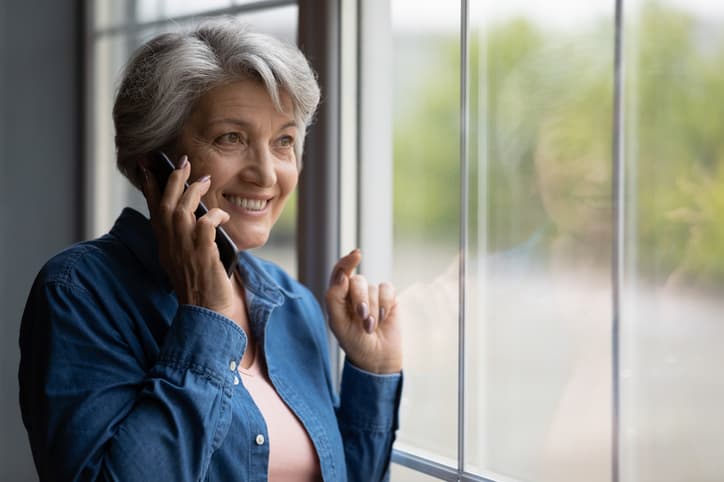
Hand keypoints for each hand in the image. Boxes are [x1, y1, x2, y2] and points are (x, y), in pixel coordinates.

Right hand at [141, 155, 235, 318]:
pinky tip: (221, 215)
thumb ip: (184, 239)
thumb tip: (196, 217)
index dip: (150, 188)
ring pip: (182, 210)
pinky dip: (214, 215)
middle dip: (173, 180)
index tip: (147, 168)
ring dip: (193, 192)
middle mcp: (170, 244)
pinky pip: (206, 225)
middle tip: (183, 162)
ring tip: (204, 179)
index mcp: (164, 245)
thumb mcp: (184, 259)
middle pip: (165, 204)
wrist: (206, 312)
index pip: (153, 210)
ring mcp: (185, 248)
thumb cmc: (200, 286)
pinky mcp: (202, 253)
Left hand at [325, 250, 401, 373]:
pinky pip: (388, 289)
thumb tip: (342, 275)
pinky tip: (383, 319)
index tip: (357, 255)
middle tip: (363, 319)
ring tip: (371, 327)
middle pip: (358, 281)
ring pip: (374, 288)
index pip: (340, 271)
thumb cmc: (353, 342)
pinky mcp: (389, 299)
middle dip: (361, 300)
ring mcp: (373, 294)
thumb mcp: (338, 323)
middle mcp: (355, 292)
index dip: (347, 261)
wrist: (376, 358)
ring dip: (373, 309)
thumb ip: (334, 297)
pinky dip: (385, 305)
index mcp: (339, 296)